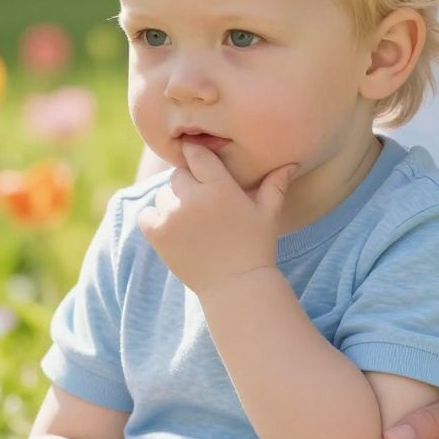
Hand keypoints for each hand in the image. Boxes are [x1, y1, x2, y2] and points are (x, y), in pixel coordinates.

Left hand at [138, 139, 297, 294]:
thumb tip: (292, 163)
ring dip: (173, 203)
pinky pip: (147, 214)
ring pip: (163, 195)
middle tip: (203, 202)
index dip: (196, 155)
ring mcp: (173, 216)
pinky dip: (155, 219)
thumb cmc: (256, 246)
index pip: (196, 153)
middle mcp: (193, 198)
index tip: (199, 161)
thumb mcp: (268, 213)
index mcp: (220, 187)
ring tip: (193, 222)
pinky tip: (174, 229)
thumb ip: (275, 184)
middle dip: (189, 184)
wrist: (237, 286)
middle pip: (179, 174)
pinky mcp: (158, 235)